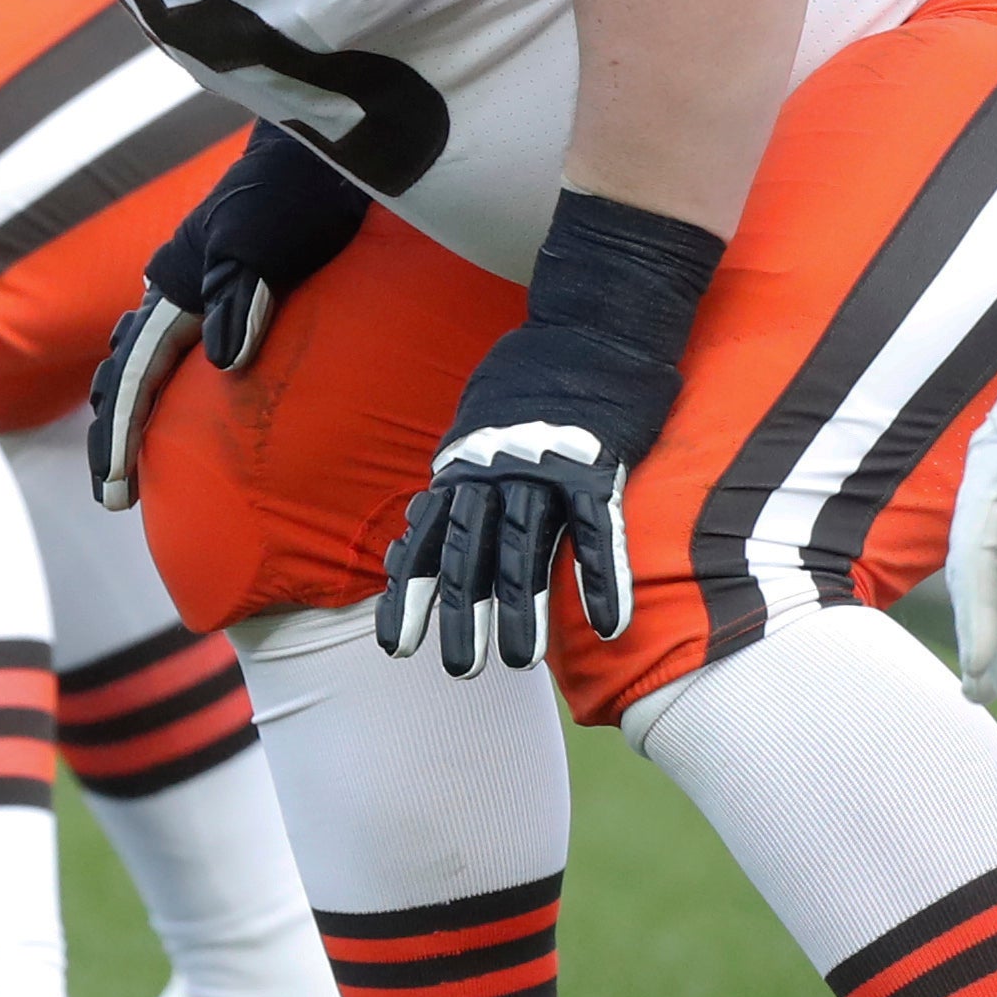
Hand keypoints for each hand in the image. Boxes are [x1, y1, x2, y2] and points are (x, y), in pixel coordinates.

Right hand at [87, 124, 368, 509]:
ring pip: (147, 360)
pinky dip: (169, 385)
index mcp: (176, 287)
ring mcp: (202, 291)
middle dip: (115, 433)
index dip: (120, 434)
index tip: (116, 491)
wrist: (330, 148)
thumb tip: (223, 360)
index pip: (134, 374)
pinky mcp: (236, 290)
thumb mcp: (261, 237)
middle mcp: (178, 292)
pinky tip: (189, 405)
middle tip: (115, 495)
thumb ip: (239, 295)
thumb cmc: (295, 190)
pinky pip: (186, 348)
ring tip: (131, 458)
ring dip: (133, 410)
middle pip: (127, 373)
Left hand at [380, 191, 714, 675]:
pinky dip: (601, 579)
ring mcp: (544, 471)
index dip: (409, 598)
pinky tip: (603, 626)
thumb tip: (420, 527)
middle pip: (470, 559)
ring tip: (516, 664)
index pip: (426, 545)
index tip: (392, 648)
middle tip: (454, 673)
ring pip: (526, 552)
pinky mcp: (598, 466)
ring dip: (521, 612)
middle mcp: (492, 475)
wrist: (589, 323)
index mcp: (460, 471)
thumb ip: (453, 483)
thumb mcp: (472, 431)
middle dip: (460, 618)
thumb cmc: (530, 383)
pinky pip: (598, 532)